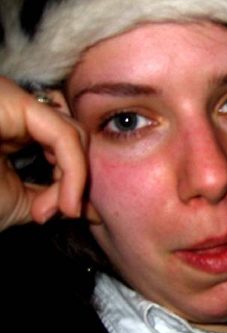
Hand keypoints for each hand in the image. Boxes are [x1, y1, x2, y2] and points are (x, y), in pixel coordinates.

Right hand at [0, 76, 87, 231]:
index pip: (65, 150)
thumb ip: (51, 198)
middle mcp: (15, 114)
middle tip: (69, 212)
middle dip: (79, 180)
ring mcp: (13, 103)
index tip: (75, 214)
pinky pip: (62, 135)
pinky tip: (67, 199)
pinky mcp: (13, 101)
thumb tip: (90, 207)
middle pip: (73, 140)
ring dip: (75, 179)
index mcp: (12, 134)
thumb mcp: (14, 202)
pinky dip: (74, 170)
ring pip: (72, 135)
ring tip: (60, 209)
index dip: (78, 182)